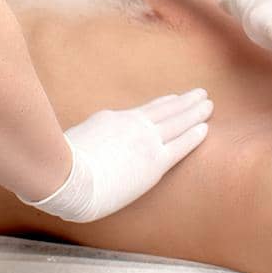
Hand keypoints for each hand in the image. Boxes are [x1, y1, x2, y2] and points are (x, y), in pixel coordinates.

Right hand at [18, 88, 211, 222]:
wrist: (68, 178)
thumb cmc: (63, 165)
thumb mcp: (78, 139)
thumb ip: (93, 135)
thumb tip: (94, 139)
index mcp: (114, 120)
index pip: (145, 110)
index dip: (164, 104)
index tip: (176, 99)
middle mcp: (134, 126)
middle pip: (166, 110)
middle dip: (185, 102)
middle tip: (201, 94)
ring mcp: (146, 143)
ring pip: (178, 122)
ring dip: (195, 112)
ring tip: (208, 104)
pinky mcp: (154, 163)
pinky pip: (180, 145)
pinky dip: (194, 135)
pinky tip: (205, 128)